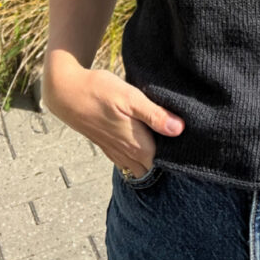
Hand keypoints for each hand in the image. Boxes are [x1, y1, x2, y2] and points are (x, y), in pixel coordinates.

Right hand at [43, 63, 183, 178]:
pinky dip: (139, 156)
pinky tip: (146, 143)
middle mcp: (126, 152)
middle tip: (184, 147)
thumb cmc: (99, 91)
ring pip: (139, 166)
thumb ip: (154, 115)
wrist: (67, 92)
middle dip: (167, 162)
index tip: (193, 147)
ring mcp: (115, 150)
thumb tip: (179, 129)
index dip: (179, 157)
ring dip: (152, 160)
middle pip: (152, 167)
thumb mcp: (130, 98)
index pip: (164, 162)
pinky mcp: (107, 144)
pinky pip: (127, 159)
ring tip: (168, 146)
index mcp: (136, 143)